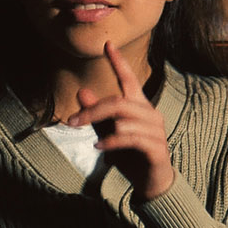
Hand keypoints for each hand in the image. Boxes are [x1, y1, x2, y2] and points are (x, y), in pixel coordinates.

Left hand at [66, 41, 173, 198]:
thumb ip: (96, 114)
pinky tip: (100, 147)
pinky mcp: (156, 148)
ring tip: (92, 139)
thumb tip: (81, 91)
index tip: (107, 44)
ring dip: (103, 128)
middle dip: (93, 110)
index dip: (118, 62)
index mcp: (139, 106)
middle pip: (119, 102)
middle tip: (71, 121)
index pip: (129, 79)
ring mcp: (156, 131)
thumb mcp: (108, 132)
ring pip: (124, 119)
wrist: (151, 182)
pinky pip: (131, 139)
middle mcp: (150, 114)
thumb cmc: (131, 155)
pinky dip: (112, 142)